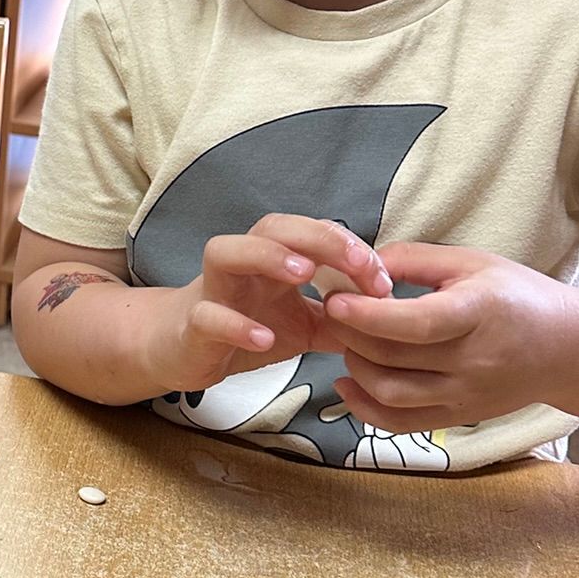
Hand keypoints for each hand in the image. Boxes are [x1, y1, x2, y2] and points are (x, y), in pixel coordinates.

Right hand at [156, 215, 392, 393]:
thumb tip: (395, 321)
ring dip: (267, 256)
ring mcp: (213, 290)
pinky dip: (235, 324)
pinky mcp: (193, 324)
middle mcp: (242, 264)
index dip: (348, 247)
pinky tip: (264, 338)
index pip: (312, 233)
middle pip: (272, 227)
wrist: (183, 350)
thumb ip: (344, 320)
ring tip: (304, 275)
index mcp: (273, 259)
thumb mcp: (305, 325)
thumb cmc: (246, 326)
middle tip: (357, 263)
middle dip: (318, 238)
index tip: (382, 281)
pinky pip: (208, 315)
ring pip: (226, 251)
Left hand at [323, 243, 578, 431]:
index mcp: (477, 314)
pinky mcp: (457, 417)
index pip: (415, 323)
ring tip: (348, 341)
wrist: (565, 348)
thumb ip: (415, 259)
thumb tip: (363, 264)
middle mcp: (471, 361)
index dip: (368, 315)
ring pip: (390, 394)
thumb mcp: (472, 262)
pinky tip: (348, 383)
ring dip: (354, 368)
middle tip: (333, 312)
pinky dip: (364, 408)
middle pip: (393, 357)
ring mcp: (464, 395)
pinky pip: (401, 423)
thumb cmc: (517, 297)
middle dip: (349, 335)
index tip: (335, 300)